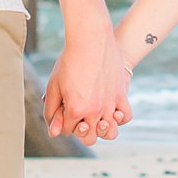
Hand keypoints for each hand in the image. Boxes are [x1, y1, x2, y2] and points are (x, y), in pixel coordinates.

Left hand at [43, 27, 131, 143]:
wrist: (91, 39)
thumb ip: (51, 111)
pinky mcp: (121, 95)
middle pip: (88, 137)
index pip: (68, 131)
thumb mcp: (54, 85)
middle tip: (78, 116)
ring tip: (96, 120)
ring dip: (102, 131)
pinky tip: (111, 111)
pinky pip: (125, 116)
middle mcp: (94, 111)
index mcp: (75, 109)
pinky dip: (119, 119)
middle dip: (81, 131)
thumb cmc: (69, 61)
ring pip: (109, 133)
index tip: (63, 109)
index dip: (63, 122)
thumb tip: (53, 132)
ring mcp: (109, 104)